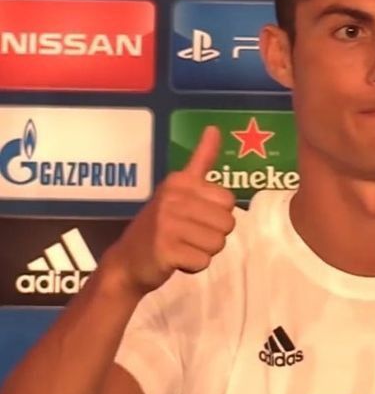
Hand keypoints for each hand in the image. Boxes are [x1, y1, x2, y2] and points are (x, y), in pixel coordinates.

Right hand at [101, 126, 236, 297]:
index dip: (216, 214)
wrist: (127, 262)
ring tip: (181, 246)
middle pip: (227, 224)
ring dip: (203, 251)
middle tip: (188, 235)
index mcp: (180, 181)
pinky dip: (193, 266)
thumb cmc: (161, 225)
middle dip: (212, 235)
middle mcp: (173, 198)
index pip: (228, 201)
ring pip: (217, 244)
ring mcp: (167, 224)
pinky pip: (203, 261)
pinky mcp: (165, 250)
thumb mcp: (178, 189)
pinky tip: (175, 260)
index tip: (194, 216)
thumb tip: (214, 128)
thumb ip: (200, 161)